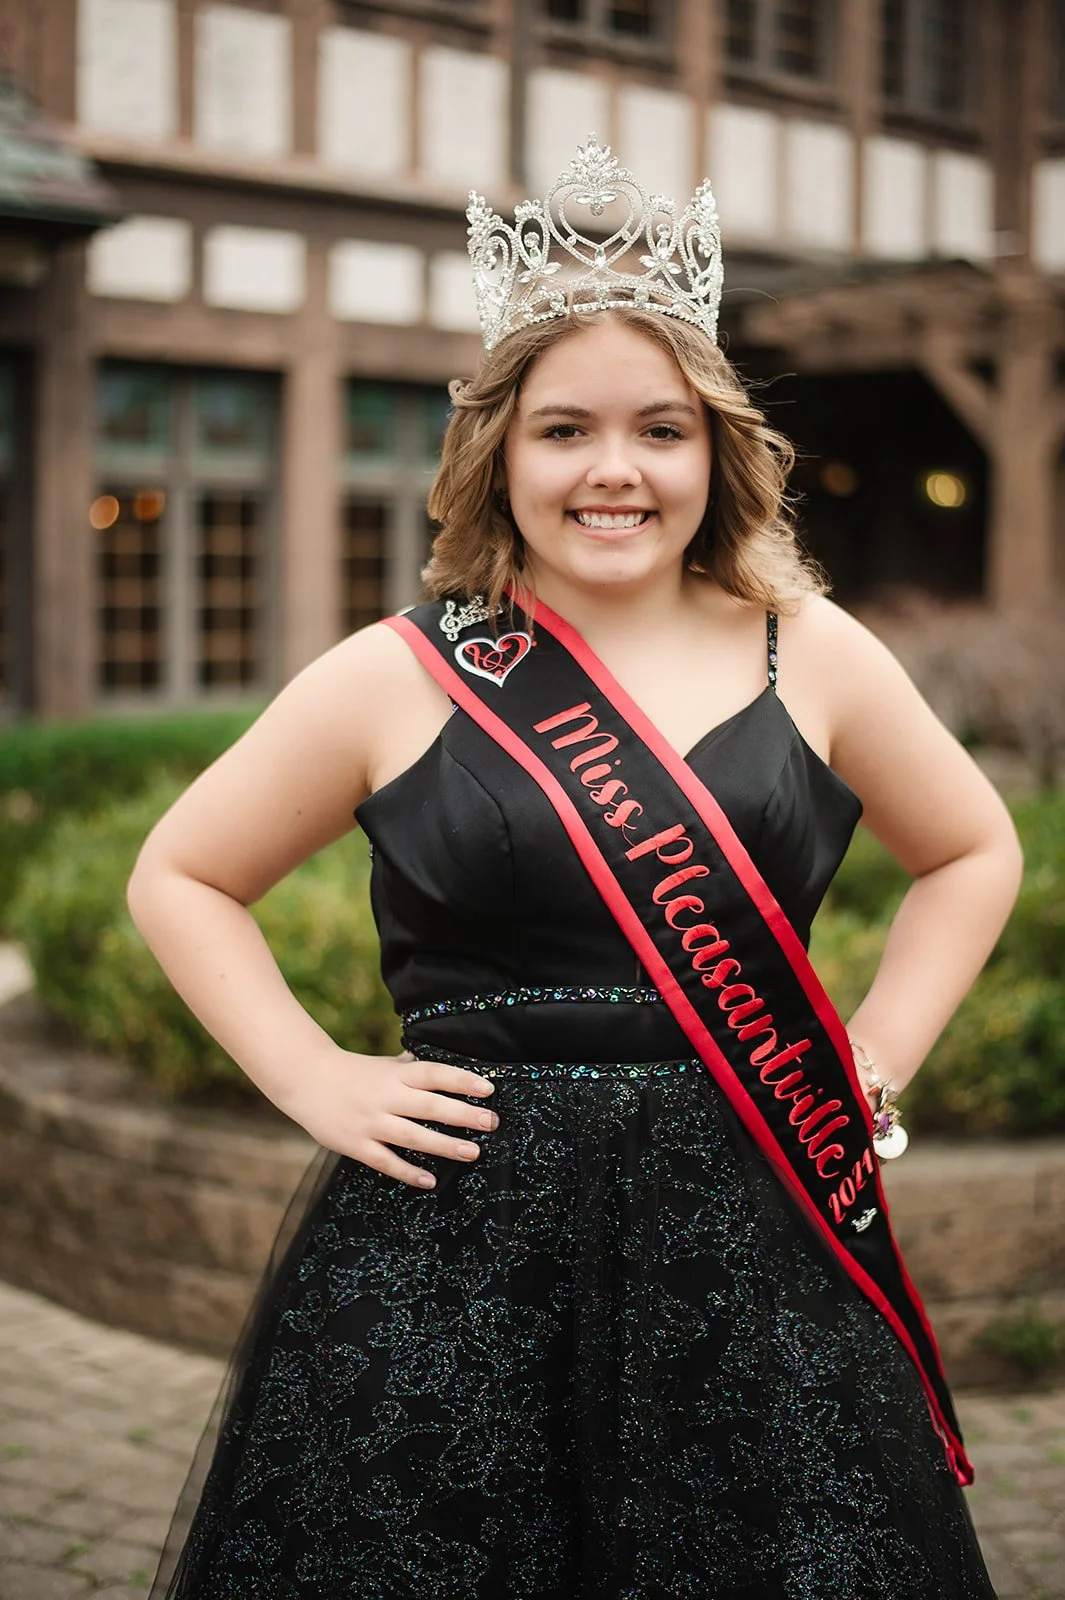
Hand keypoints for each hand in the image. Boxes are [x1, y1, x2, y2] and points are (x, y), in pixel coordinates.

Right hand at [276, 1046, 498, 1188]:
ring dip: (444, 1145)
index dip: (461, 1080)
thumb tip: (442, 1070)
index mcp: (394, 1074)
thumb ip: (410, 1069)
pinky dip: (408, 1172)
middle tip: (491, 1123)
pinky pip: (386, 1162)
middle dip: (463, 1115)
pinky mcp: (356, 1145)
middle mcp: (385, 1097)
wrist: (304, 1079)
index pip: (434, 1074)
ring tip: (472, 1152)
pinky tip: (429, 1181)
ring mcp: (370, 1122)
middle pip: (429, 1106)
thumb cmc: (351, 1071)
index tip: (488, 1089)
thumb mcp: (383, 1064)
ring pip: (412, 1136)